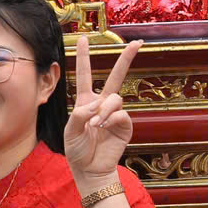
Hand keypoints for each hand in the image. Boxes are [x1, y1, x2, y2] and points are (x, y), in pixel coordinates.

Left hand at [65, 30, 143, 183]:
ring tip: (96, 124)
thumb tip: (96, 105)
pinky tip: (104, 128)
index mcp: (85, 101)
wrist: (90, 169)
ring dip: (105, 109)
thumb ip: (79, 114)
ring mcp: (115, 114)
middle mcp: (102, 104)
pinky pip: (121, 114)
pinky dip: (111, 119)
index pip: (85, 75)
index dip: (84, 57)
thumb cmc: (77, 150)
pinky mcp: (125, 125)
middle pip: (115, 76)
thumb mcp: (69, 131)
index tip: (83, 38)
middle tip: (137, 42)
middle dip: (126, 58)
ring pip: (115, 98)